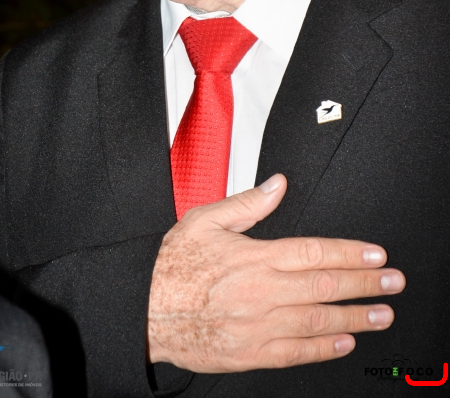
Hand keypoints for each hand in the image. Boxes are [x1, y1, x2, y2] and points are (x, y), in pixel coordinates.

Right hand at [147, 174, 405, 372]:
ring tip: (380, 315)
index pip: (314, 252)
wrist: (145, 310)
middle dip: (365, 284)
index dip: (350, 253)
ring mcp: (257, 325)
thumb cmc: (172, 266)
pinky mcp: (249, 353)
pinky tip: (343, 342)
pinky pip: (295, 353)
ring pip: (317, 321)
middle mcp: (261, 291)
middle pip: (324, 286)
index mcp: (254, 256)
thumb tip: (278, 184)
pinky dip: (323, 349)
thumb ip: (247, 203)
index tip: (376, 255)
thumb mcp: (205, 220)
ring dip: (354, 317)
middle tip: (392, 283)